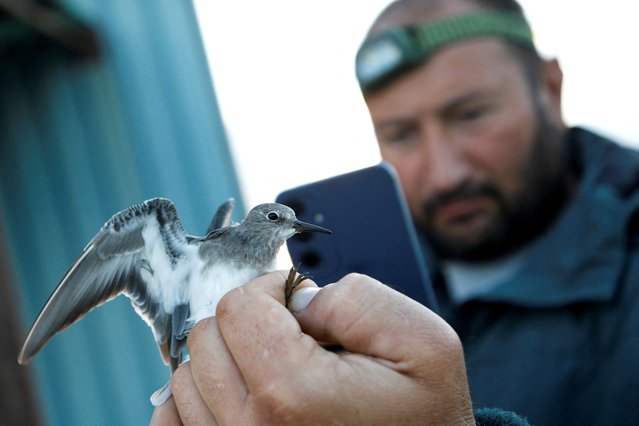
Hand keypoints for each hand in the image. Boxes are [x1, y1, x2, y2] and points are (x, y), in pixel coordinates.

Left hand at [150, 271, 473, 424]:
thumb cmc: (425, 416)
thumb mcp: (421, 341)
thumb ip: (351, 299)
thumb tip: (293, 301)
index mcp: (294, 392)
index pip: (237, 307)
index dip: (272, 289)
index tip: (297, 301)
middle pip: (205, 337)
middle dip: (248, 320)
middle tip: (290, 334)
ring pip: (185, 377)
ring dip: (226, 357)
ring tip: (273, 366)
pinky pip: (173, 421)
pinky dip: (199, 397)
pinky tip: (240, 394)